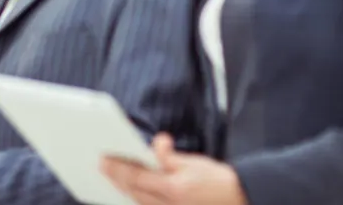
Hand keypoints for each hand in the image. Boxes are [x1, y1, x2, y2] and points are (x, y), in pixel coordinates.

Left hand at [101, 133, 247, 204]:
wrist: (240, 199)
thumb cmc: (217, 179)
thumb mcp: (193, 162)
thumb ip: (168, 156)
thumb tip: (156, 143)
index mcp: (174, 189)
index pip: (137, 178)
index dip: (118, 169)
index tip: (103, 159)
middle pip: (134, 192)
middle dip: (116, 178)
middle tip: (101, 165)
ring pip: (139, 202)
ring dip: (123, 189)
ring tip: (110, 175)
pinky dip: (136, 197)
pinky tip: (128, 189)